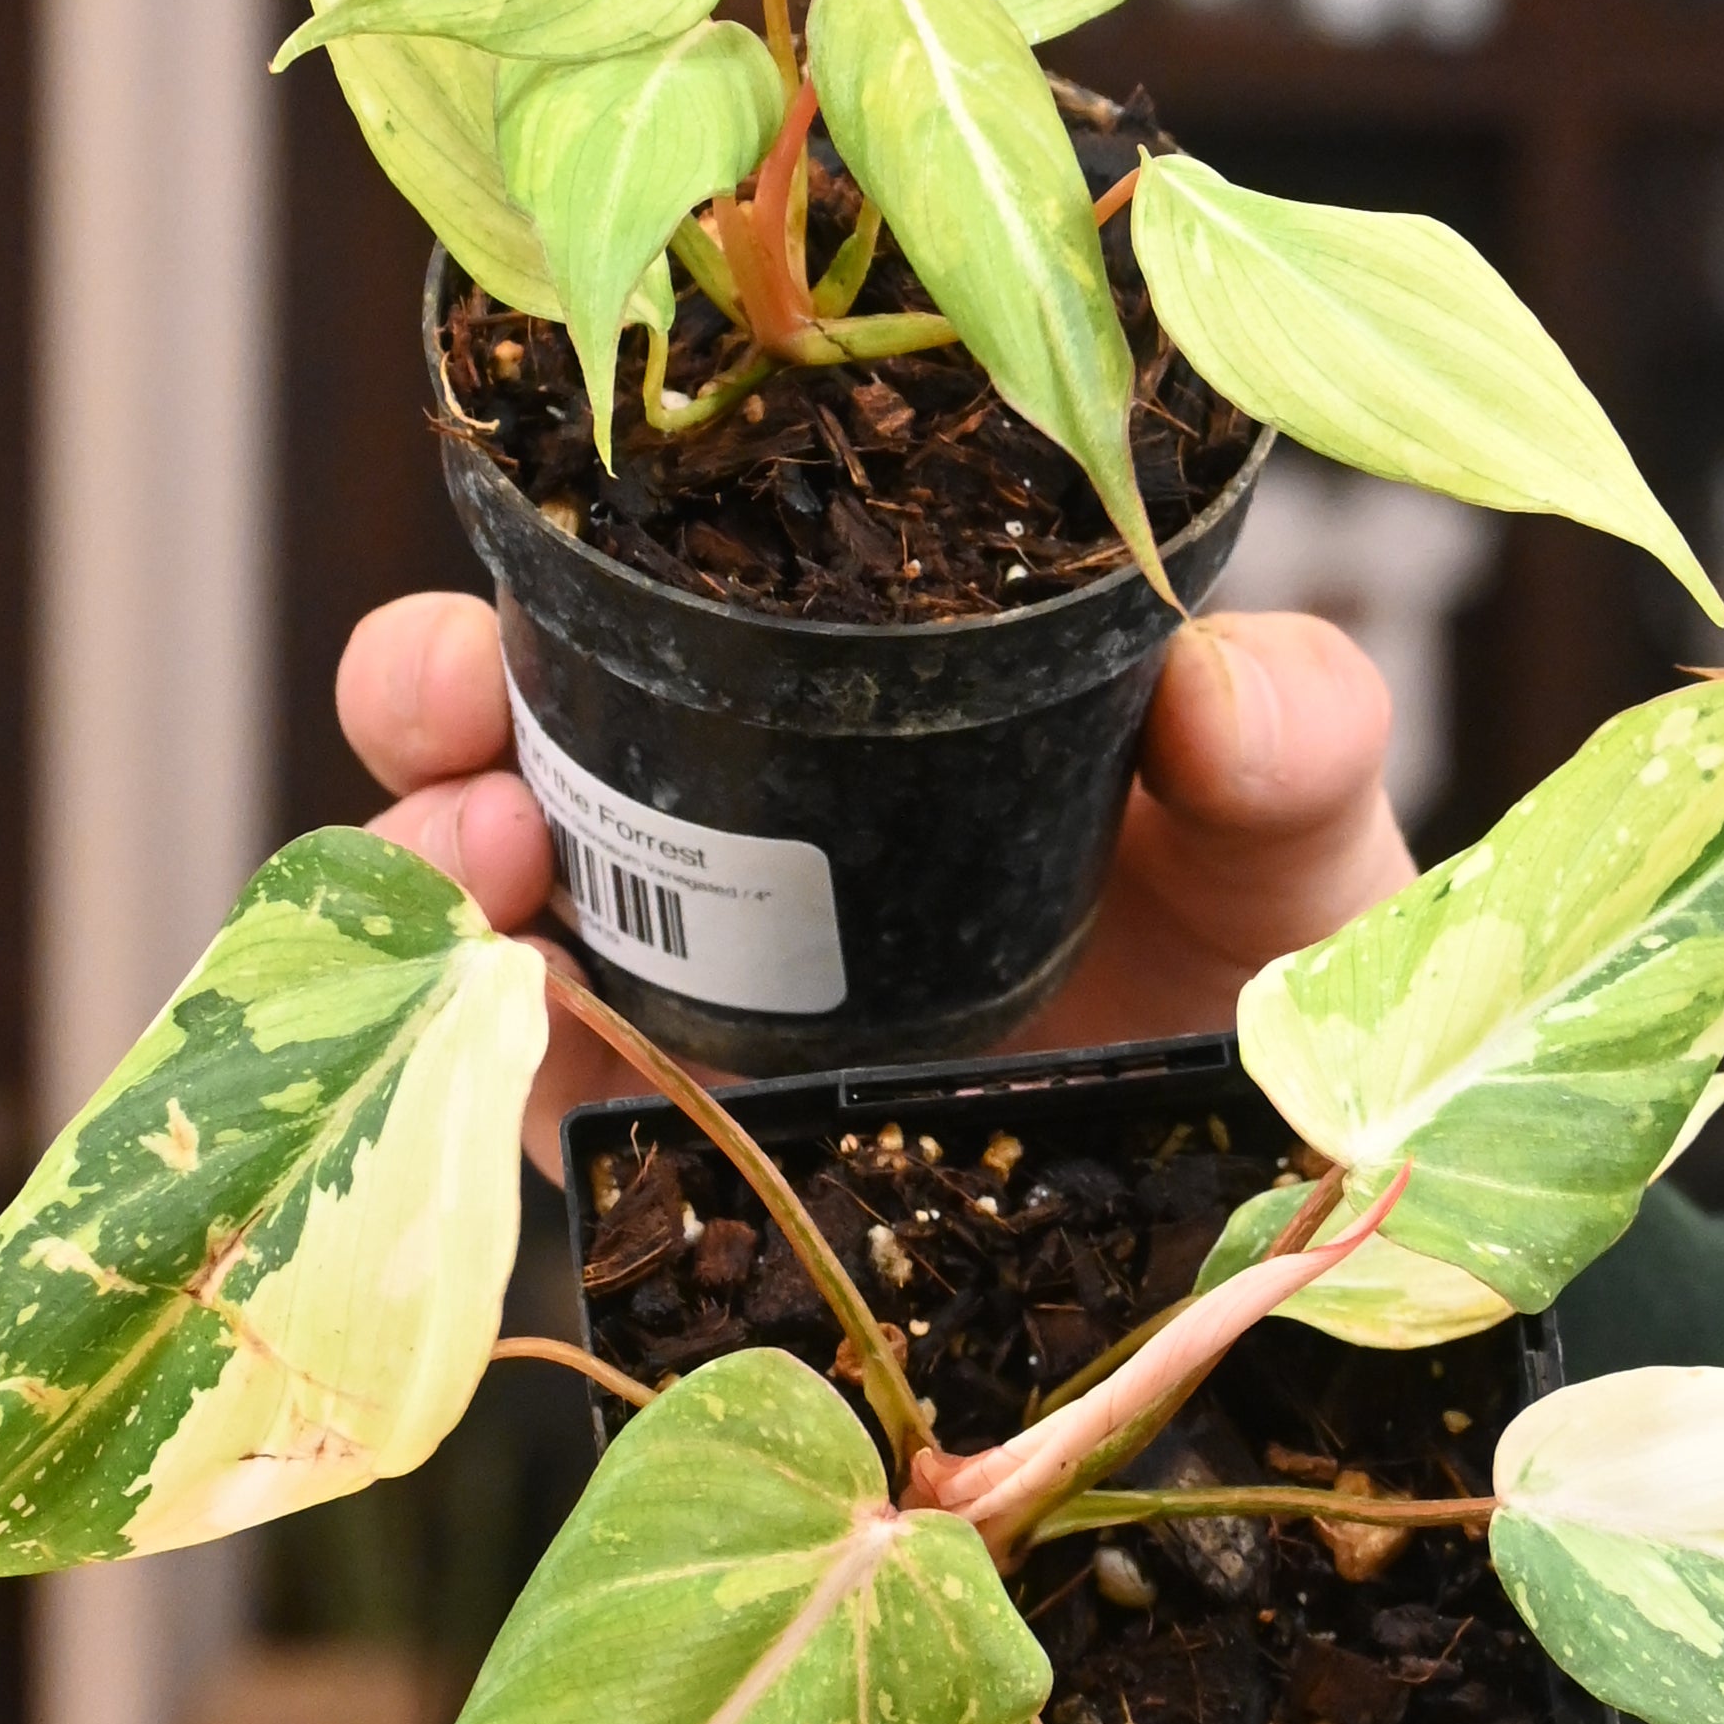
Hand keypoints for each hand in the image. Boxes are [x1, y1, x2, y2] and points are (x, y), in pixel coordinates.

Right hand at [336, 586, 1413, 1161]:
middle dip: (432, 691)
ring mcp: (674, 1003)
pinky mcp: (660, 1161)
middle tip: (454, 699)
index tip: (548, 526)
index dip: (568, 546)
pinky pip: (524, 1101)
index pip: (661, 587)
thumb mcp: (1294, 830)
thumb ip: (1286, 736)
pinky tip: (501, 1016)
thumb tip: (1212, 692)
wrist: (1274, 1197)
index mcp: (838, 705)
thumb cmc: (1267, 964)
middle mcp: (716, 840)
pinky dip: (477, 1050)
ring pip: (479, 907)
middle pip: (508, 729)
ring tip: (481, 856)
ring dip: (430, 858)